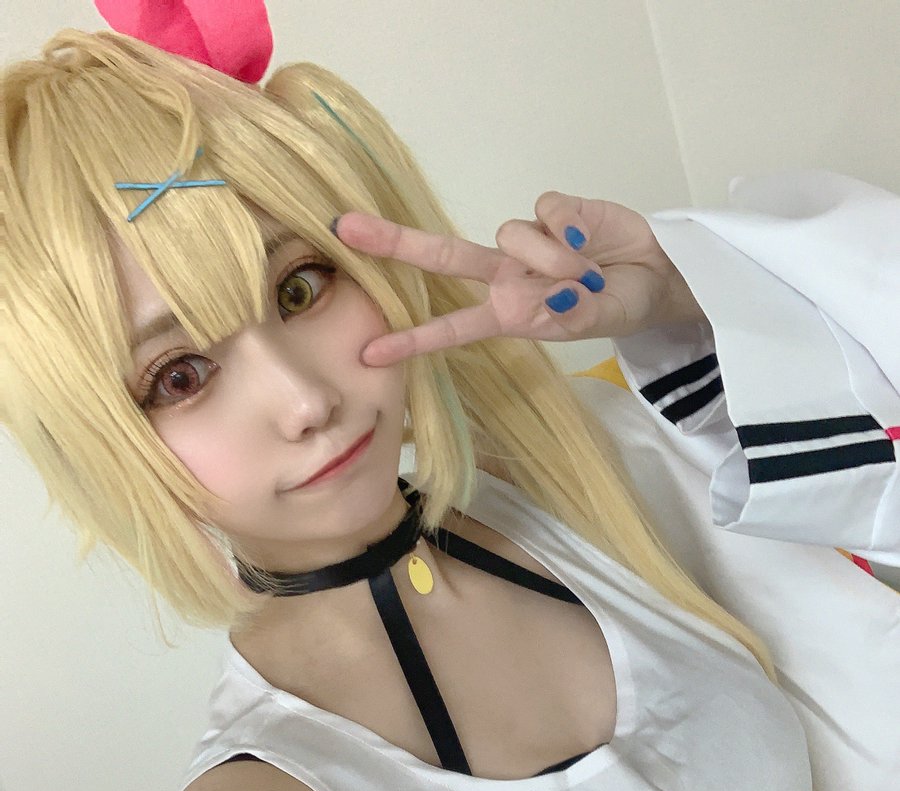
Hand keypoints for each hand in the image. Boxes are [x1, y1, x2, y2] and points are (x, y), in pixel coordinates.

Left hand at [332, 191, 705, 366]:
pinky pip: (546, 211)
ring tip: (588, 275)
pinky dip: (570, 229)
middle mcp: (506, 275)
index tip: (370, 354)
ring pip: (511, 235)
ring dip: (553, 259)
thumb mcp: (589, 323)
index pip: (452, 327)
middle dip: (395, 242)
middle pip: (443, 255)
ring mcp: (526, 241)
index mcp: (507, 313)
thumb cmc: (616, 306)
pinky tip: (589, 242)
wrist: (656, 277)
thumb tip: (546, 286)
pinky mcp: (551, 209)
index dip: (412, 340)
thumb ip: (564, 308)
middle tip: (345, 227)